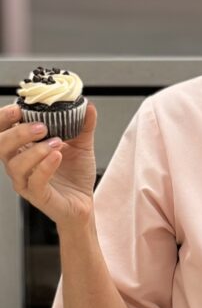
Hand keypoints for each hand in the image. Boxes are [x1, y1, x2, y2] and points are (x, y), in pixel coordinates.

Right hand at [0, 102, 97, 225]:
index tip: (18, 107)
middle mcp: (19, 164)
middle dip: (16, 132)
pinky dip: (45, 166)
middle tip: (41, 126)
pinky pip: (35, 182)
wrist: (85, 202)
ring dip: (35, 150)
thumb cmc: (75, 175)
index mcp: (23, 149)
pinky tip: (57, 156)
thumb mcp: (82, 145)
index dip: (4, 118)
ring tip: (57, 142)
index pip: (2, 131)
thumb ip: (83, 125)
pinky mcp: (38, 196)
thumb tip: (88, 106)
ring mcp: (26, 181)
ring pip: (16, 165)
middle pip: (1, 146)